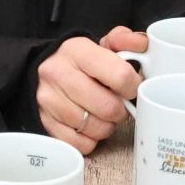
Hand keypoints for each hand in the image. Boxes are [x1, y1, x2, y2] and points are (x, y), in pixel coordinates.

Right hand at [37, 30, 141, 154]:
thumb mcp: (101, 44)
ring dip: (106, 126)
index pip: (120, 76)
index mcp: (77, 50)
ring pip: (95, 128)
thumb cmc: (79, 61)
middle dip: (120, 110)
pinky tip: (89, 126)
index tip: (130, 88)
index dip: (133, 86)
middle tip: (118, 105)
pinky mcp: (45, 122)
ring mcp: (48, 100)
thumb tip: (141, 43)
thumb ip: (125, 40)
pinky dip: (90, 139)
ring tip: (103, 114)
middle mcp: (58, 74)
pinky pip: (80, 144)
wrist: (43, 71)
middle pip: (108, 107)